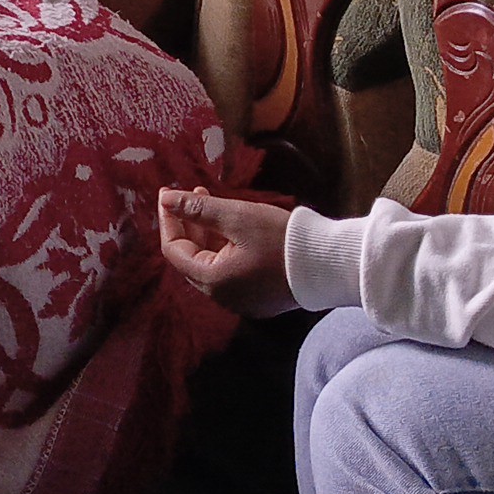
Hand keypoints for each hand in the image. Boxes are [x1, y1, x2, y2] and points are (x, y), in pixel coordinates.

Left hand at [158, 187, 296, 315]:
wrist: (328, 265)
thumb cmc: (281, 239)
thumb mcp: (237, 217)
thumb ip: (198, 209)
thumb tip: (165, 199)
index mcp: (213, 281)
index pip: (174, 250)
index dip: (168, 219)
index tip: (167, 193)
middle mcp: (223, 297)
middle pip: (191, 258)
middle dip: (188, 224)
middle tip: (192, 192)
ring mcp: (242, 300)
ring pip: (212, 263)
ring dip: (207, 233)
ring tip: (212, 203)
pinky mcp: (259, 298)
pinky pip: (231, 271)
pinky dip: (225, 247)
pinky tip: (233, 226)